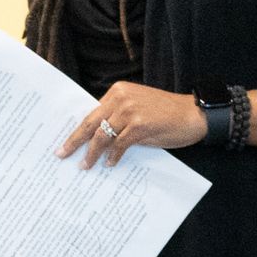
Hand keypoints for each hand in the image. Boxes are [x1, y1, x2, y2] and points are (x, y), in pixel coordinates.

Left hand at [57, 83, 206, 168]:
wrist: (194, 114)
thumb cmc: (167, 113)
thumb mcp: (138, 109)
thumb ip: (118, 117)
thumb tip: (97, 137)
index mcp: (118, 91)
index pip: (92, 113)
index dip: (78, 130)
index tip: (66, 142)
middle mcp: (121, 98)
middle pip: (91, 123)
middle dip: (75, 141)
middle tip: (62, 154)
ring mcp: (130, 111)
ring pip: (102, 135)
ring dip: (93, 153)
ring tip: (86, 165)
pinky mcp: (140, 125)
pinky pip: (119, 144)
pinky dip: (113, 155)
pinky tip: (110, 164)